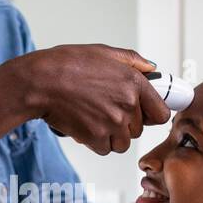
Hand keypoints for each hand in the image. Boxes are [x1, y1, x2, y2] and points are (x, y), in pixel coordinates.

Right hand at [2, 44, 169, 154]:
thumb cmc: (67, 65)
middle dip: (124, 124)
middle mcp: (128, 105)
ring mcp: (113, 123)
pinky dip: (96, 142)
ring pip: (123, 143)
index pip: (161, 114)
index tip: (143, 115)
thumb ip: (133, 61)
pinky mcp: (96, 138)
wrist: (41, 82)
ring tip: (94, 119)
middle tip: (104, 110)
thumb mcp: (104, 52)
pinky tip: (85, 126)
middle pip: (138, 130)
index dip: (152, 115)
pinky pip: (105, 149)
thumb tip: (151, 69)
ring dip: (111, 136)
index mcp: (134, 83)